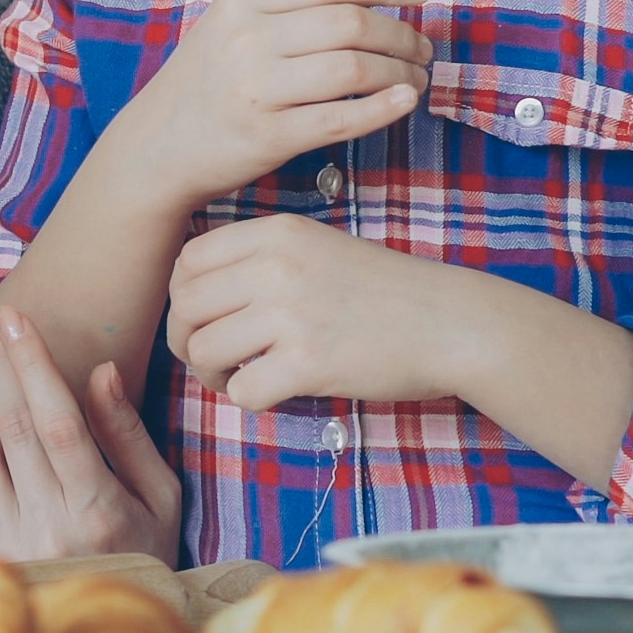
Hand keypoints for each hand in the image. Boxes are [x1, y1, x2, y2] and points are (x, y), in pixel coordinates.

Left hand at [0, 309, 184, 566]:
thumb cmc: (145, 554)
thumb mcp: (161, 497)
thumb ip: (127, 435)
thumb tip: (102, 371)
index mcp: (98, 512)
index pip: (58, 423)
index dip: (35, 366)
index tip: (18, 320)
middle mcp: (47, 530)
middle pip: (15, 429)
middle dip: (5, 368)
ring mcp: (8, 549)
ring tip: (6, 400)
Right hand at [96, 0, 432, 210]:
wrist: (155, 148)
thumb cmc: (206, 83)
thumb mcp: (230, 26)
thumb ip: (287, 7)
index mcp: (242, 1)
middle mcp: (247, 39)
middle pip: (351, 24)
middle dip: (402, 34)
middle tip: (423, 48)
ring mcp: (256, 89)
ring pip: (354, 70)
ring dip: (400, 72)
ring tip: (416, 77)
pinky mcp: (267, 136)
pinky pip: (341, 119)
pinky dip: (384, 108)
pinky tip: (406, 101)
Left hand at [163, 215, 483, 411]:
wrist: (450, 322)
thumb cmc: (384, 291)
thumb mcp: (318, 247)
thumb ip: (260, 259)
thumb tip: (193, 291)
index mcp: (277, 232)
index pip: (188, 261)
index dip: (182, 296)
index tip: (202, 318)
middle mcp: (277, 266)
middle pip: (185, 307)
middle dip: (187, 340)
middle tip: (213, 358)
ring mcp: (291, 314)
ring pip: (204, 350)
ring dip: (213, 375)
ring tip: (240, 377)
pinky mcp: (308, 362)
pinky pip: (242, 390)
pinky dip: (248, 400)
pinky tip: (272, 392)